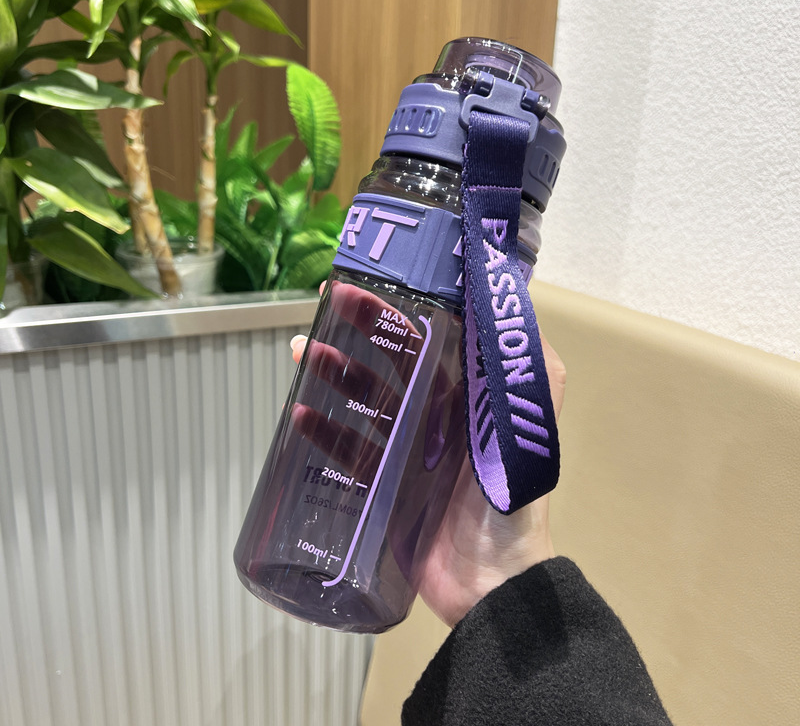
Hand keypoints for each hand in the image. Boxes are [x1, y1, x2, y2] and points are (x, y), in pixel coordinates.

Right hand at [291, 284, 566, 628]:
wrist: (489, 586)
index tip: (381, 275)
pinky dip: (323, 429)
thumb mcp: (528, 428)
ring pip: (365, 395)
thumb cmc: (510, 502)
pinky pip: (349, 447)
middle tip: (327, 298)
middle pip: (394, 356)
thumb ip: (530, 369)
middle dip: (362, 324)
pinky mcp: (385, 481)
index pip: (437, 333)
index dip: (409, 302)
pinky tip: (299, 413)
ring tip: (301, 348)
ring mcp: (410, 446)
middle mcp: (441, 410)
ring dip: (333, 368)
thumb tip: (514, 301)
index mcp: (473, 392)